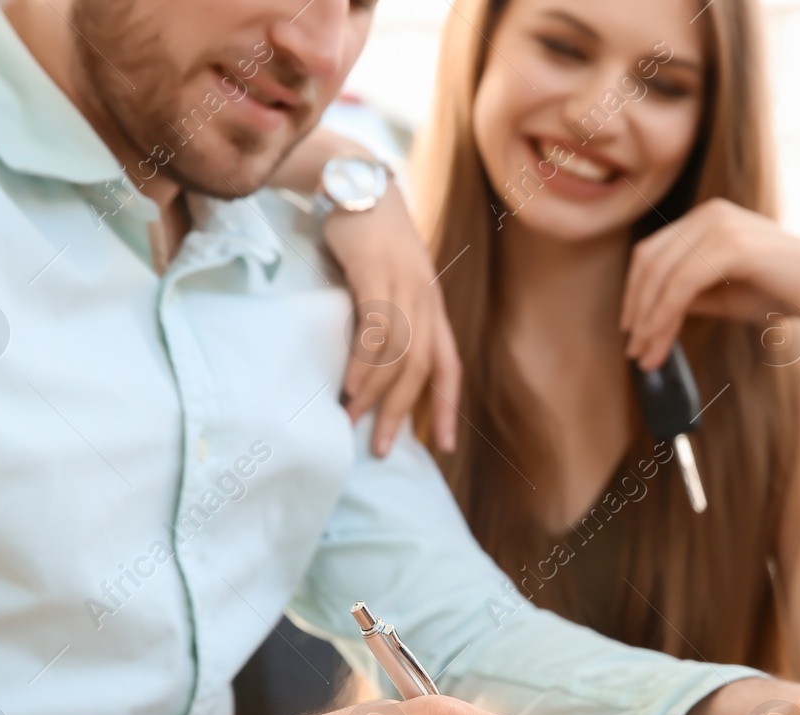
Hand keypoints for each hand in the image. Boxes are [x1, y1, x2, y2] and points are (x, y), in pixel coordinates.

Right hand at [323, 183, 461, 456]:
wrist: (356, 180)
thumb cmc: (368, 239)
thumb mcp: (387, 282)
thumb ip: (389, 320)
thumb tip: (374, 371)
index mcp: (432, 307)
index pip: (449, 366)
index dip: (446, 408)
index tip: (442, 447)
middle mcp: (425, 299)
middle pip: (423, 368)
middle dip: (402, 412)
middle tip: (381, 448)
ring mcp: (404, 285)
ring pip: (399, 353)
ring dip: (377, 392)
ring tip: (354, 419)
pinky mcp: (376, 272)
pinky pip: (376, 328)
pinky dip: (365, 361)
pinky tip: (350, 384)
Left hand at [618, 197, 799, 370]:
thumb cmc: (781, 294)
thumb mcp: (723, 293)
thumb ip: (689, 294)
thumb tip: (648, 313)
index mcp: (708, 217)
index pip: (653, 252)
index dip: (634, 292)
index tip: (631, 329)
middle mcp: (710, 213)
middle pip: (650, 262)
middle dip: (636, 310)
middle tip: (633, 350)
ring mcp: (720, 225)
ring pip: (662, 275)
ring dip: (648, 320)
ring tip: (645, 356)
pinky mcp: (730, 245)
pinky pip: (681, 284)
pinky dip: (664, 316)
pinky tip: (660, 341)